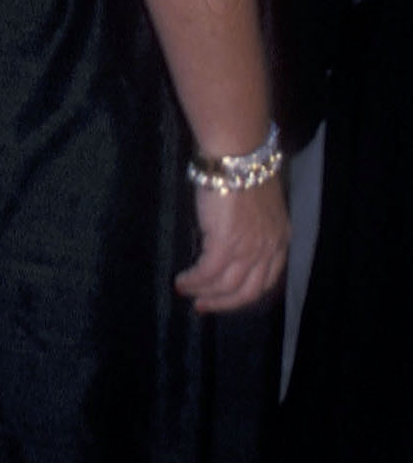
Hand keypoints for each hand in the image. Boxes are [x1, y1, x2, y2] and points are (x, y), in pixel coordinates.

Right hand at [176, 176, 288, 312]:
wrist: (238, 155)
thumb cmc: (244, 169)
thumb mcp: (258, 203)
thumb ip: (252, 225)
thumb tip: (229, 237)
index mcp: (279, 237)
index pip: (268, 279)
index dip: (245, 293)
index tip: (226, 297)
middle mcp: (269, 248)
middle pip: (249, 291)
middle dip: (224, 303)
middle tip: (202, 307)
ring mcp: (249, 248)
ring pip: (227, 286)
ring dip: (204, 293)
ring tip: (185, 291)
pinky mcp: (226, 244)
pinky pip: (208, 273)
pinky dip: (193, 281)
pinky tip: (182, 280)